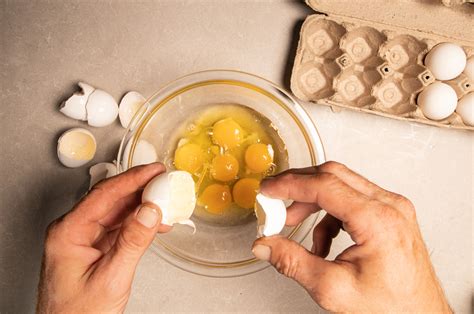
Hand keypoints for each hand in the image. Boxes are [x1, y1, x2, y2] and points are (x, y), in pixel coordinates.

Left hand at [37, 163, 169, 312]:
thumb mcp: (111, 278)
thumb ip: (132, 242)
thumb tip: (150, 211)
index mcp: (68, 232)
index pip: (104, 194)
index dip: (133, 179)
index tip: (154, 170)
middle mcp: (73, 231)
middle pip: (111, 199)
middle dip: (140, 189)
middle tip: (164, 180)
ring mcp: (84, 240)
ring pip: (117, 212)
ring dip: (142, 206)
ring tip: (166, 200)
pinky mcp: (95, 249)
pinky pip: (119, 228)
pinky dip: (139, 223)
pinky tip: (156, 222)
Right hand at [252, 161, 450, 312]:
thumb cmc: (392, 306)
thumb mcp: (333, 288)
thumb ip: (293, 262)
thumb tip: (265, 245)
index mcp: (377, 220)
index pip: (324, 186)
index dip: (290, 184)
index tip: (269, 188)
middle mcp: (389, 206)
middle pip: (333, 175)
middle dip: (298, 186)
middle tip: (275, 197)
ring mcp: (392, 207)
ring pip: (341, 184)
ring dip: (313, 202)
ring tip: (293, 223)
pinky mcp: (390, 213)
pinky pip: (352, 199)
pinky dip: (329, 214)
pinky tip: (322, 240)